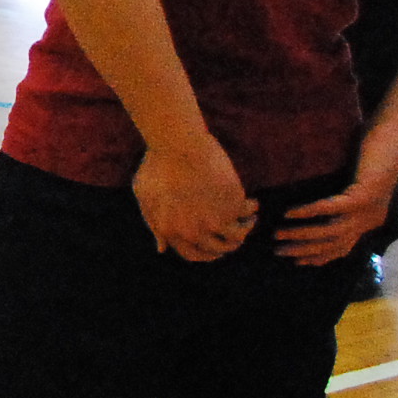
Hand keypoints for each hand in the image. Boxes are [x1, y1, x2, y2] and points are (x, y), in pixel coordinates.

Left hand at [131, 139, 257, 261]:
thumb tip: (162, 249)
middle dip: (228, 244)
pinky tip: (252, 202)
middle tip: (236, 233)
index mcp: (170, 230)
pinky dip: (251, 210)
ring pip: (238, 237)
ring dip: (245, 228)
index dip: (207, 253)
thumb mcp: (145, 194)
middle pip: (219, 249)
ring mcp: (214, 220)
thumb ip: (154, 223)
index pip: (193, 255)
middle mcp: (192, 231)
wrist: (177, 141)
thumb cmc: (158, 162)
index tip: (217, 247)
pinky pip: (248, 214)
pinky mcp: (232, 206)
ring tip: (248, 218)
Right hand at [275, 165, 397, 266]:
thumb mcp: (362, 183)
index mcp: (369, 220)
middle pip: (333, 245)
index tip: (296, 261)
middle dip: (304, 251)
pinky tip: (289, 213)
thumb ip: (347, 198)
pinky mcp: (362, 196)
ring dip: (302, 236)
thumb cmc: (375, 154)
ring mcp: (367, 210)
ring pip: (331, 233)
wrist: (395, 137)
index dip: (318, 257)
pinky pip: (331, 209)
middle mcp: (369, 220)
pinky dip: (309, 213)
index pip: (342, 248)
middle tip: (277, 251)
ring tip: (277, 234)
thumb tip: (320, 207)